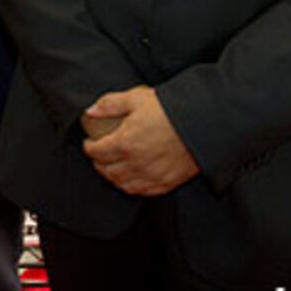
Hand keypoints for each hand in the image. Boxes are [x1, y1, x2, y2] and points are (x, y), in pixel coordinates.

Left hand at [81, 86, 199, 195]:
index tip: (88, 142)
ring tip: (112, 168)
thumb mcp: (137, 98)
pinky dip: (132, 187)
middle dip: (98, 163)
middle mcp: (135, 164)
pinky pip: (142, 191)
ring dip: (113, 177)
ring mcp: (151, 176)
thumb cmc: (171, 109)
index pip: (96, 152)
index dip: (88, 147)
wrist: (203, 124)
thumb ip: (110, 104)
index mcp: (124, 143)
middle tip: (98, 155)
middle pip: (106, 170)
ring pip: (123, 184)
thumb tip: (90, 110)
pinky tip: (131, 179)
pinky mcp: (166, 182)